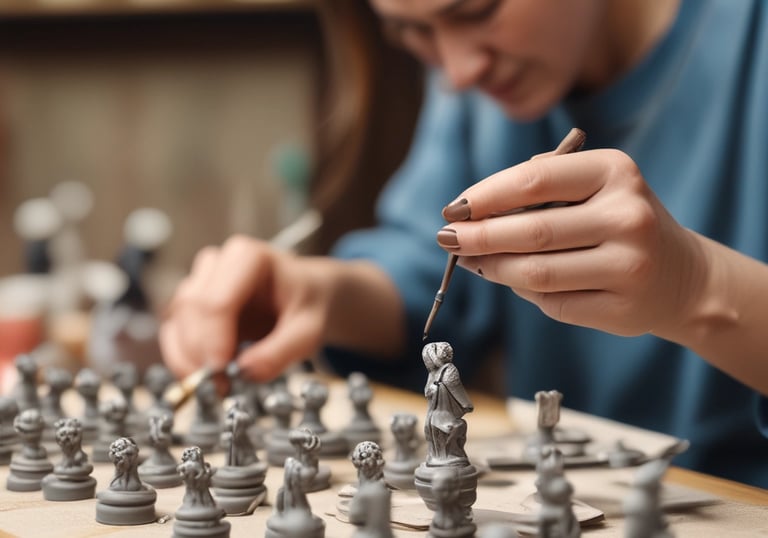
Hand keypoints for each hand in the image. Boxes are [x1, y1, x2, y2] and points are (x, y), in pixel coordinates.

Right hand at [160, 235, 332, 380]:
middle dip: (200, 353)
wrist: (308, 298)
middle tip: (220, 386)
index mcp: (247, 257)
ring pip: (177, 321)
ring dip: (188, 358)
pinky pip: (175, 332)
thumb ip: (281, 351)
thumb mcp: (309, 330)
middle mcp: (217, 263)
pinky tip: (203, 378)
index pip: (217, 301)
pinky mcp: (192, 305)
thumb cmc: (308, 305)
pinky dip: (183, 359)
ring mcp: (201, 282)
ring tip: (216, 385)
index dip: (213, 339)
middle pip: (191, 310)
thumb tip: (247, 373)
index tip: (221, 372)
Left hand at [438, 149, 707, 336]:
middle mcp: (628, 216)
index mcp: (615, 172)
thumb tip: (467, 215)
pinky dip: (524, 292)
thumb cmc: (617, 223)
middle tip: (446, 239)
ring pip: (535, 273)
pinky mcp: (622, 309)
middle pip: (530, 231)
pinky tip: (513, 281)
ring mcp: (630, 266)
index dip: (484, 196)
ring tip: (470, 261)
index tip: (452, 209)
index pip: (533, 180)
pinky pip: (552, 303)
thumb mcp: (592, 190)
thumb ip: (537, 194)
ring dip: (492, 268)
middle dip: (477, 236)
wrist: (681, 276)